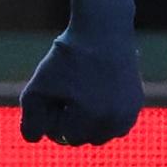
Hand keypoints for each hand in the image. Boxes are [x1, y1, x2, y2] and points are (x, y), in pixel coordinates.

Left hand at [19, 0, 142, 145]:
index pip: (63, 136)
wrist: (104, 28)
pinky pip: (114, 123)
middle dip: (71, 119)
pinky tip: (95, 92)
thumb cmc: (67, 57)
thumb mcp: (37, 87)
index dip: (53, 114)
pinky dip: (103, 114)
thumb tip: (35, 139)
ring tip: (81, 91)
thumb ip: (30, 120)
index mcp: (92, 118)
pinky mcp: (136, 104)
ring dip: (87, 120)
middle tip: (68, 89)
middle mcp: (116, 121)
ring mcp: (129, 113)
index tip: (55, 90)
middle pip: (83, 138)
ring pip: (100, 134)